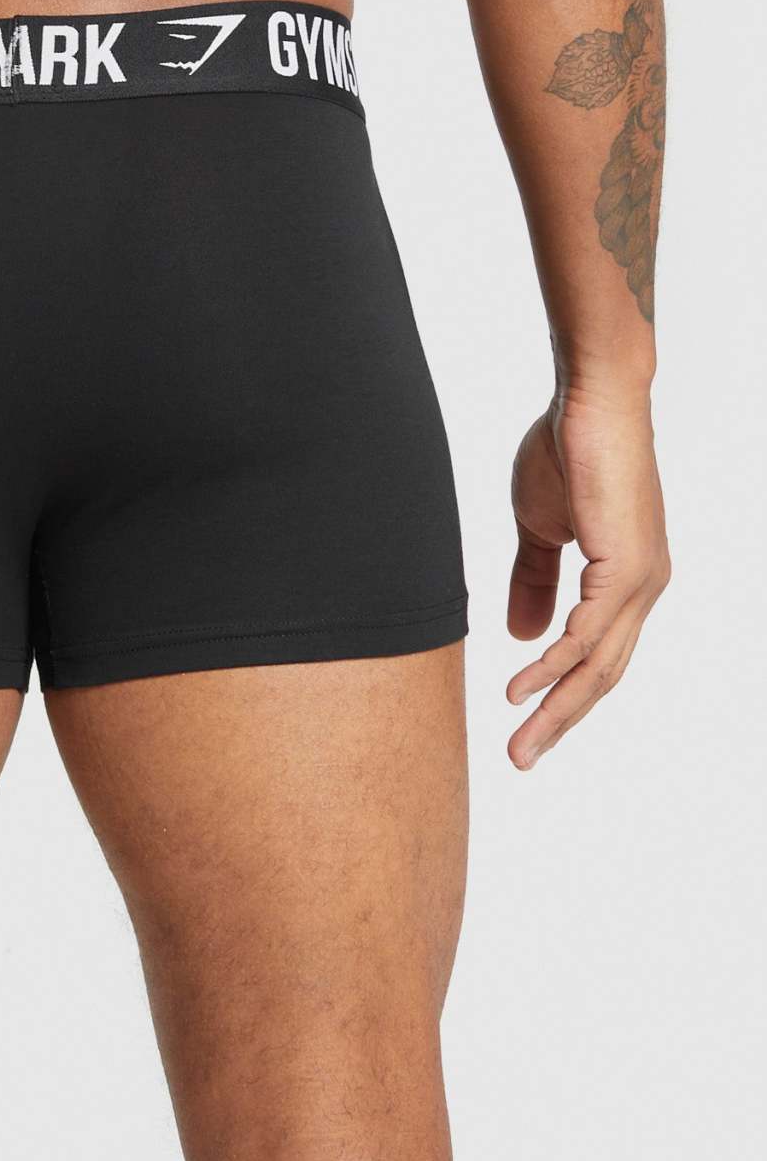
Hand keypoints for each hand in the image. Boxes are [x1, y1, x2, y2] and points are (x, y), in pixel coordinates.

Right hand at [505, 390, 669, 768]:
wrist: (592, 401)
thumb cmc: (568, 451)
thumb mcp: (539, 527)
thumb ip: (533, 579)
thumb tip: (521, 636)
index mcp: (624, 581)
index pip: (595, 657)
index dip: (560, 696)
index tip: (523, 726)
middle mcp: (642, 589)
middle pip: (601, 675)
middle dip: (558, 721)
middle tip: (519, 758)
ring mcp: (639, 580)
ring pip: (597, 665)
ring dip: (555, 708)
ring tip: (518, 742)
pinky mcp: (626, 565)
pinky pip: (587, 632)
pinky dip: (554, 664)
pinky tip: (523, 686)